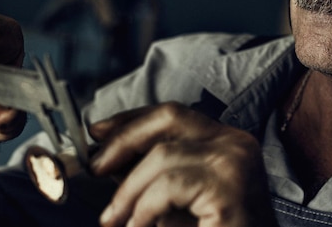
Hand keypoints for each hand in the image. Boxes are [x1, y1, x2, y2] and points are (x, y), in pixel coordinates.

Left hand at [88, 102, 277, 226]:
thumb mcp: (176, 199)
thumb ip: (151, 176)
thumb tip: (108, 158)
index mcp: (227, 141)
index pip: (173, 114)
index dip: (131, 119)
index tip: (98, 131)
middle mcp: (236, 143)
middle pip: (168, 116)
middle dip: (123, 139)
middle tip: (95, 168)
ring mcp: (236, 162)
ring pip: (162, 154)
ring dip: (128, 189)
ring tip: (113, 219)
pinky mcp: (229, 189)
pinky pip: (169, 186)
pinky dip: (143, 208)